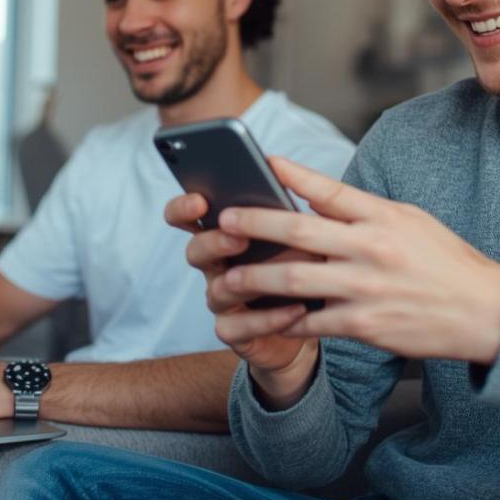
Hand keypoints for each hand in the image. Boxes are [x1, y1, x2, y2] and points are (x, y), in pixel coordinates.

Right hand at [166, 192, 318, 405]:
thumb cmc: (301, 264)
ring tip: (278, 273)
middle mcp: (217, 266)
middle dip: (214, 242)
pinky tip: (296, 310)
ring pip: (217, 290)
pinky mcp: (236, 332)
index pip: (188, 216)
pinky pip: (239, 327)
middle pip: (196, 251)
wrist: (314, 318)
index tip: (200, 200)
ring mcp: (223, 301)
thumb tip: (279, 167)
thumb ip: (282, 205)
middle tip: (239, 236)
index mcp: (224, 234)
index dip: (184, 208)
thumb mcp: (296, 230)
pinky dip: (268, 319)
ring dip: (247, 280)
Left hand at [217, 157, 499, 364]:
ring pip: (294, 281)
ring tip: (229, 278)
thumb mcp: (410, 220)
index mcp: (383, 217)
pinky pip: (312, 322)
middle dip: (255, 225)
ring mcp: (366, 288)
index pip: (330, 189)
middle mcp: (372, 249)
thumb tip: (314, 196)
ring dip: (255, 279)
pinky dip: (287, 320)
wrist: (485, 312)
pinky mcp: (364, 325)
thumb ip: (362, 210)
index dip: (292, 175)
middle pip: (299, 232)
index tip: (262, 163)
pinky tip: (269, 318)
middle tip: (225, 221)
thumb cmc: (444, 262)